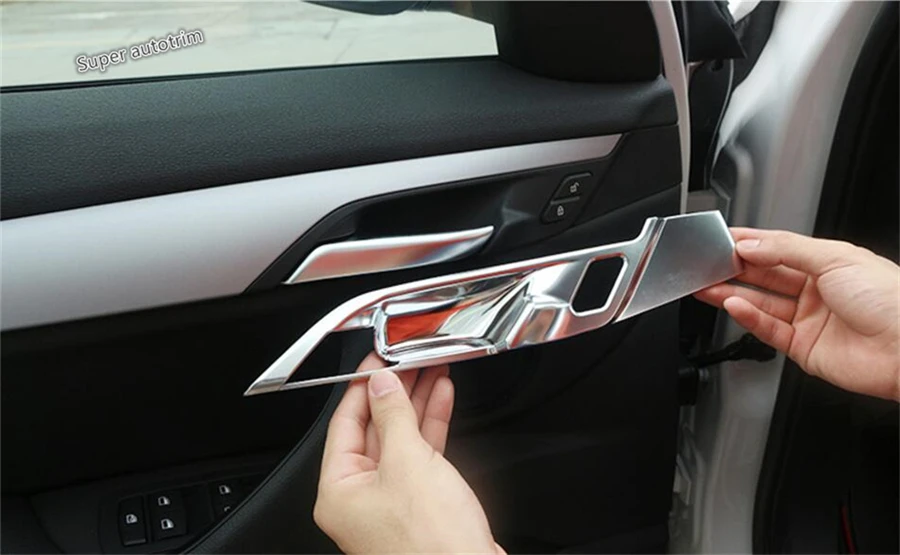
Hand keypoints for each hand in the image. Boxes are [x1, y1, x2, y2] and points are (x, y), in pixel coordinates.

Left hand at [314, 354, 501, 553]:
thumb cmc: (433, 545)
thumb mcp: (408, 463)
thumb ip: (393, 416)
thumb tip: (381, 384)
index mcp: (339, 492)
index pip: (344, 423)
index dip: (362, 386)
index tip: (377, 360)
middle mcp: (359, 499)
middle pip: (374, 428)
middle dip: (396, 391)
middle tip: (410, 361)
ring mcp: (391, 503)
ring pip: (401, 439)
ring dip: (417, 404)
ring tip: (431, 370)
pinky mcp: (420, 506)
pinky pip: (421, 456)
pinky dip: (431, 426)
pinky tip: (441, 399)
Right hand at [696, 228, 898, 400]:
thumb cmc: (891, 300)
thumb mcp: (836, 258)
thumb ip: (787, 250)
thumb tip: (750, 245)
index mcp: (829, 263)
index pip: (778, 248)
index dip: (749, 243)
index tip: (721, 239)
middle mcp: (817, 291)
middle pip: (765, 276)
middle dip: (734, 268)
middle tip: (707, 262)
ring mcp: (810, 320)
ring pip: (761, 304)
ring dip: (732, 293)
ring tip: (708, 285)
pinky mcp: (804, 348)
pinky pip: (768, 330)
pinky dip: (748, 318)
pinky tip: (733, 305)